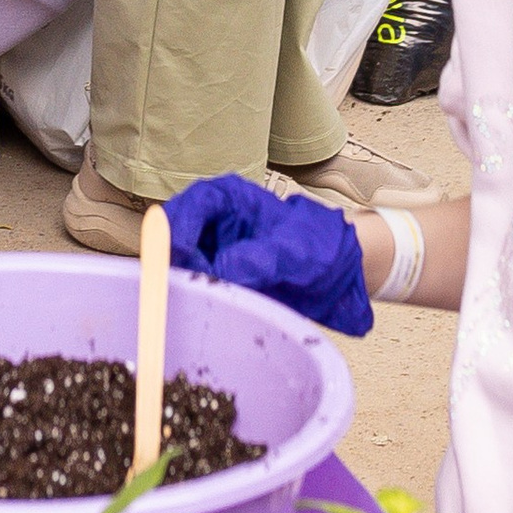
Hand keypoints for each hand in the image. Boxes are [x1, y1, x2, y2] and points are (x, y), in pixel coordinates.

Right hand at [168, 175, 373, 337]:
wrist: (338, 277)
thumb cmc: (320, 249)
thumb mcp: (297, 251)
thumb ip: (262, 259)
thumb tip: (221, 271)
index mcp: (227, 199)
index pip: (188, 207)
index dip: (177, 232)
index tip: (184, 261)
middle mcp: (209, 223)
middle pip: (173, 239)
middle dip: (178, 266)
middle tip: (197, 290)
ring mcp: (208, 252)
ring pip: (177, 269)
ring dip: (187, 288)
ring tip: (209, 304)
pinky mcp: (213, 280)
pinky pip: (192, 291)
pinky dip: (198, 303)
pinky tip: (213, 313)